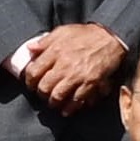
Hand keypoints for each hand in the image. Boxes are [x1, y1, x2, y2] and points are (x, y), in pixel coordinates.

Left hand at [12, 22, 126, 109]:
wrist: (110, 38)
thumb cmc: (86, 35)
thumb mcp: (63, 31)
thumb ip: (44, 41)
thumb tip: (30, 48)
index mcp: (55, 52)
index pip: (34, 72)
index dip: (29, 81)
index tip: (31, 83)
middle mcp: (64, 66)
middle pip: (44, 88)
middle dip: (40, 93)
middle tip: (41, 93)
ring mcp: (77, 76)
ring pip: (57, 97)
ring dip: (53, 102)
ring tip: (53, 102)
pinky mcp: (90, 84)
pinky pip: (76, 101)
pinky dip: (70, 108)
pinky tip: (66, 109)